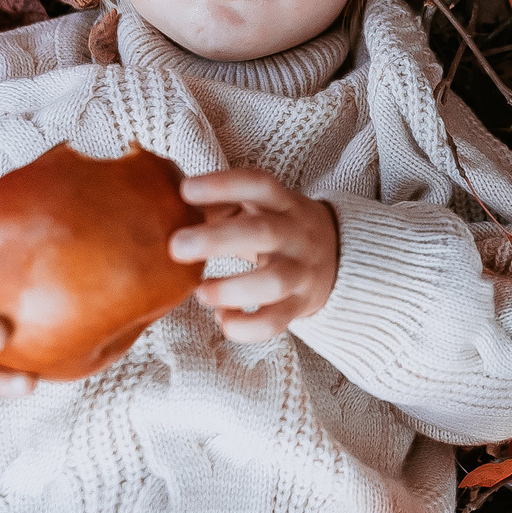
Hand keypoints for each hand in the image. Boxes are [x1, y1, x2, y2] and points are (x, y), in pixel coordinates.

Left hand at [170, 169, 340, 341]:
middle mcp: (296, 235)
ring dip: (230, 289)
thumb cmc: (280, 229)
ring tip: (201, 292)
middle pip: (263, 232)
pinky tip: (222, 318)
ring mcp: (301, 272)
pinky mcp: (299, 306)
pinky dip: (244, 327)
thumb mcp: (263, 206)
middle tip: (176, 247)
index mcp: (283, 203)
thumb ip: (224, 204)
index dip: (223, 186)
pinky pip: (274, 322)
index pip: (258, 185)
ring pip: (273, 282)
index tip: (186, 190)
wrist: (338, 259)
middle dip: (217, 240)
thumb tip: (174, 209)